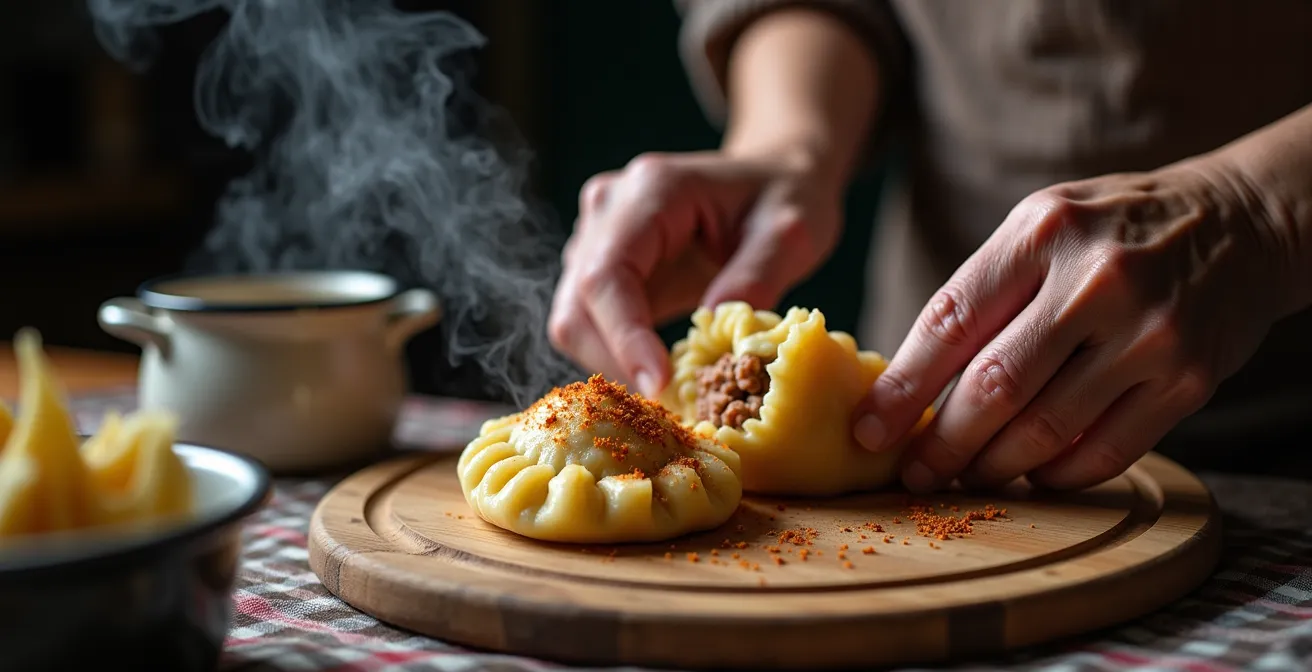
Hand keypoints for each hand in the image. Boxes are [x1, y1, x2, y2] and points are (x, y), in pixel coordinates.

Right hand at [548, 148, 843, 396]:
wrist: (773, 175)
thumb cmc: (784, 195)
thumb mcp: (791, 233)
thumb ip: (757, 277)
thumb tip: (717, 339)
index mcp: (651, 190)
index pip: (607, 274)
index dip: (624, 337)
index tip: (658, 387)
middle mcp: (608, 208)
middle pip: (577, 304)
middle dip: (616, 362)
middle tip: (670, 409)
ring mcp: (597, 236)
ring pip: (574, 320)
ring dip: (613, 365)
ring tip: (671, 396)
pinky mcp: (602, 266)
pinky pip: (591, 324)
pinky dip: (619, 357)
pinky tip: (663, 376)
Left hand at [852, 161, 1284, 491]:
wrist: (1240, 222)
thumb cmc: (1113, 230)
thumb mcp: (1041, 226)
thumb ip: (983, 291)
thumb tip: (909, 380)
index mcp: (1040, 233)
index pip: (950, 322)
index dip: (901, 387)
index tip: (869, 428)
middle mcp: (1094, 280)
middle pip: (993, 387)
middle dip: (941, 443)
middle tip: (915, 472)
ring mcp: (1148, 332)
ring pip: (1045, 428)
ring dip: (994, 467)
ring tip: (967, 478)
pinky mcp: (1190, 379)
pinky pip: (1106, 451)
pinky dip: (1058, 474)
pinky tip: (1033, 475)